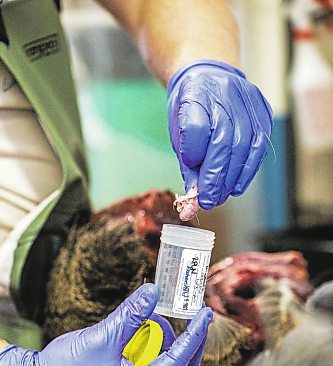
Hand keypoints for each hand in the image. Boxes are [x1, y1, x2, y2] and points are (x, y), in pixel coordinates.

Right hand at [0, 284, 211, 365]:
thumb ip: (131, 314)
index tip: (207, 312)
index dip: (196, 333)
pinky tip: (138, 326)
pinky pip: (148, 360)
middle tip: (193, 312)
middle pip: (181, 365)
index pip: (181, 360)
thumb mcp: (103, 338)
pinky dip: (148, 342)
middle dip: (187, 338)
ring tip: (149, 316)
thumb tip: (154, 290)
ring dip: (162, 337)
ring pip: (165, 361)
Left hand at [168, 59, 272, 208]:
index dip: (194, 156)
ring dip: (232, 178)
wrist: (208, 74)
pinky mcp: (263, 111)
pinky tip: (237, 186)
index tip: (191, 178)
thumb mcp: (178, 132)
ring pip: (243, 145)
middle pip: (222, 141)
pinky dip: (248, 170)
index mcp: (195, 92)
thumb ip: (187, 166)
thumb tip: (191, 203)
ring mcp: (247, 100)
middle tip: (208, 200)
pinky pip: (259, 146)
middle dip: (215, 177)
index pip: (196, 128)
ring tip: (221, 196)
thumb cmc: (190, 108)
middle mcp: (223, 93)